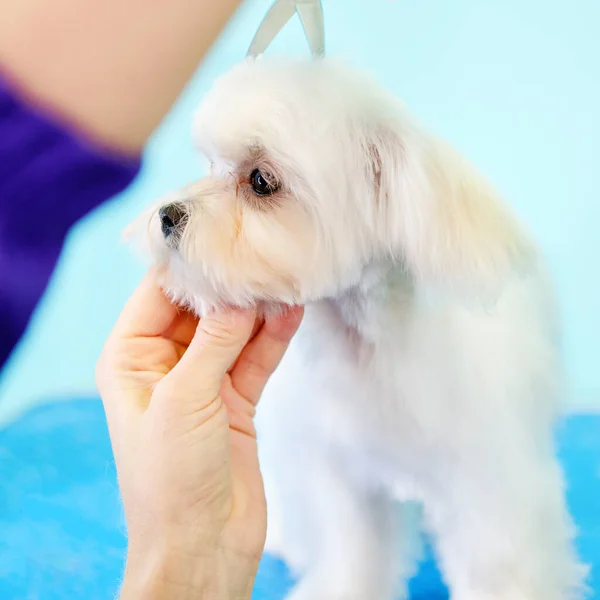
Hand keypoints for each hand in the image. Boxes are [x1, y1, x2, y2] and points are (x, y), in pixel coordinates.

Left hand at [95, 272, 302, 599]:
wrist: (204, 546)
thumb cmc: (170, 479)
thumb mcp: (185, 399)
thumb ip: (215, 342)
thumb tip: (240, 293)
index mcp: (132, 359)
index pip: (159, 295)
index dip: (188, 265)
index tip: (221, 234)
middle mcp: (166, 365)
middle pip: (201, 309)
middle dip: (230, 285)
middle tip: (263, 255)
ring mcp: (204, 381)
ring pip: (234, 330)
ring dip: (257, 309)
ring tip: (284, 277)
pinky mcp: (237, 399)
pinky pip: (256, 357)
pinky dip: (273, 336)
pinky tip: (291, 311)